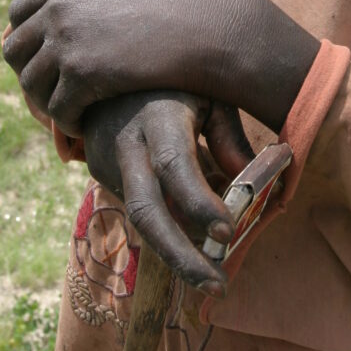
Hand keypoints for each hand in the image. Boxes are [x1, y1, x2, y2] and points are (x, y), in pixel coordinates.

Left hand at [3, 0, 318, 136]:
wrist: (213, 27)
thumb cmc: (184, 8)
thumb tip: (75, 18)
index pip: (20, 12)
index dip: (30, 40)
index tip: (47, 62)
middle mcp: (61, 3)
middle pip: (15, 48)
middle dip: (30, 72)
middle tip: (55, 91)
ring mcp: (67, 36)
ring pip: (30, 84)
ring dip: (47, 102)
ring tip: (72, 112)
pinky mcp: (80, 72)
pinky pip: (56, 108)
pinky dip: (67, 122)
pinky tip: (87, 125)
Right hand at [83, 90, 254, 295]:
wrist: (106, 62)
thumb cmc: (175, 76)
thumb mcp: (208, 92)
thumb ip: (228, 136)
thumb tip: (251, 184)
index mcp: (158, 114)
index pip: (175, 164)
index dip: (198, 202)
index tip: (228, 234)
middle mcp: (126, 141)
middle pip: (145, 210)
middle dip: (180, 256)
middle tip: (218, 288)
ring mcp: (106, 158)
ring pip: (138, 219)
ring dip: (174, 253)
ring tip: (213, 278)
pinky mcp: (99, 170)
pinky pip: (137, 206)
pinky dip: (166, 226)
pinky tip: (192, 231)